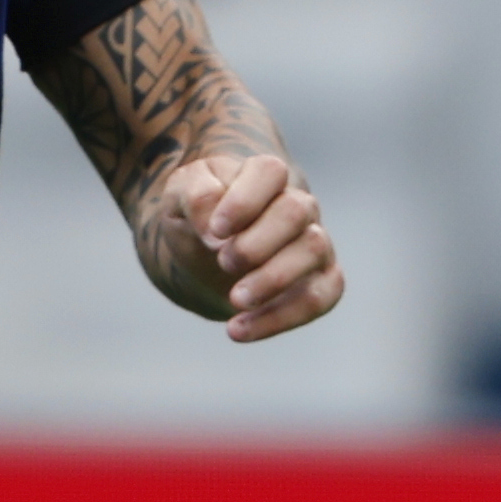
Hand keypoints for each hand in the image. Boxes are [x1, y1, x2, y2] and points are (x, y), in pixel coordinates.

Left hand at [158, 151, 339, 340]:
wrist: (203, 256)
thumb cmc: (196, 219)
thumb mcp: (178, 199)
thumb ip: (194, 198)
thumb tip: (214, 231)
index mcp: (263, 178)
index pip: (269, 172)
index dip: (244, 201)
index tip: (215, 230)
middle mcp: (298, 206)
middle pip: (295, 211)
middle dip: (256, 242)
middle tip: (223, 262)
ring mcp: (314, 243)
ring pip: (313, 250)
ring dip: (273, 278)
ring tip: (234, 300)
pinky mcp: (322, 281)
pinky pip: (320, 298)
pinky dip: (280, 318)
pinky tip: (238, 329)